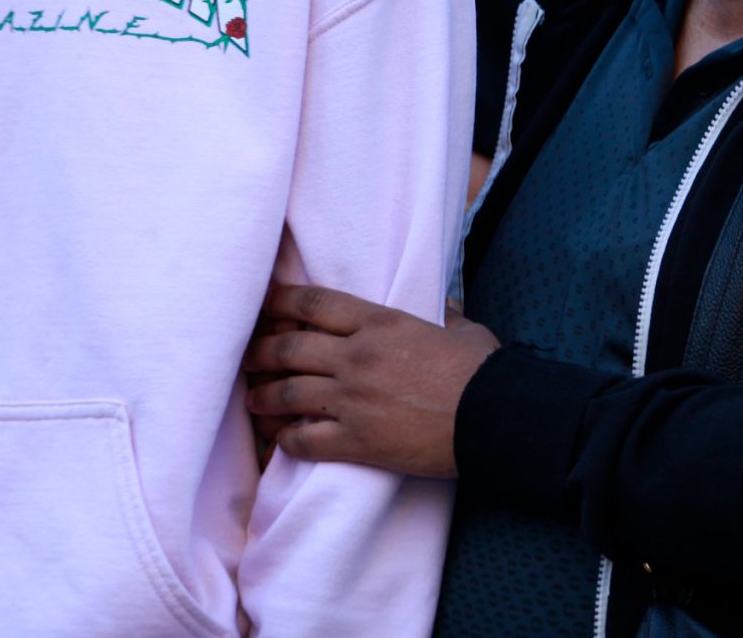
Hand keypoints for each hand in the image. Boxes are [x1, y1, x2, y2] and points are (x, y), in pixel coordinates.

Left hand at [244, 283, 498, 478]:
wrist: (494, 418)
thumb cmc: (483, 371)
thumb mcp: (464, 331)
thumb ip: (444, 317)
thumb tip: (444, 309)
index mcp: (381, 323)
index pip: (315, 304)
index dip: (281, 302)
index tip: (263, 304)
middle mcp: (358, 357)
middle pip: (289, 347)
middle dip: (260, 351)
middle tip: (247, 356)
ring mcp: (353, 400)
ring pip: (288, 393)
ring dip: (263, 396)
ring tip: (252, 398)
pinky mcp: (356, 441)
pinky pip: (303, 440)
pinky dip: (285, 440)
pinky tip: (280, 440)